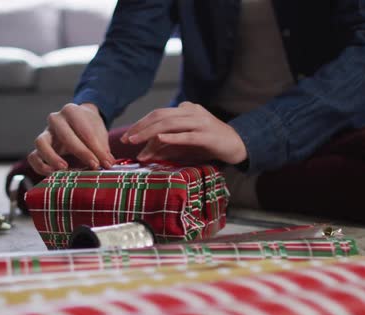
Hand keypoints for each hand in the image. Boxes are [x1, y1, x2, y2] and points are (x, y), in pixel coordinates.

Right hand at [28, 103, 114, 175]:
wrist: (79, 122)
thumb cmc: (90, 128)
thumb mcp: (100, 134)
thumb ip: (103, 149)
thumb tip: (108, 163)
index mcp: (71, 111)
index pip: (84, 130)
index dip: (96, 148)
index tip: (106, 162)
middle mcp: (55, 119)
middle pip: (65, 136)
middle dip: (81, 152)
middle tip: (94, 166)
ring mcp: (45, 133)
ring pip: (40, 143)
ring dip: (51, 157)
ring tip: (64, 169)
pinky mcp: (40, 147)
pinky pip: (33, 156)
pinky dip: (40, 166)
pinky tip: (53, 174)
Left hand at [121, 101, 247, 164]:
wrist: (237, 145)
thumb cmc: (208, 143)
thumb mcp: (182, 143)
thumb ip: (164, 146)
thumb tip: (142, 155)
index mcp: (185, 110)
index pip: (158, 114)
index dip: (140, 124)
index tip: (126, 136)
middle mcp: (192, 112)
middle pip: (161, 116)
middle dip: (141, 127)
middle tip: (127, 139)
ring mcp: (201, 122)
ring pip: (171, 123)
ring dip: (150, 132)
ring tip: (136, 140)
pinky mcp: (208, 135)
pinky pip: (188, 135)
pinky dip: (173, 136)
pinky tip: (160, 139)